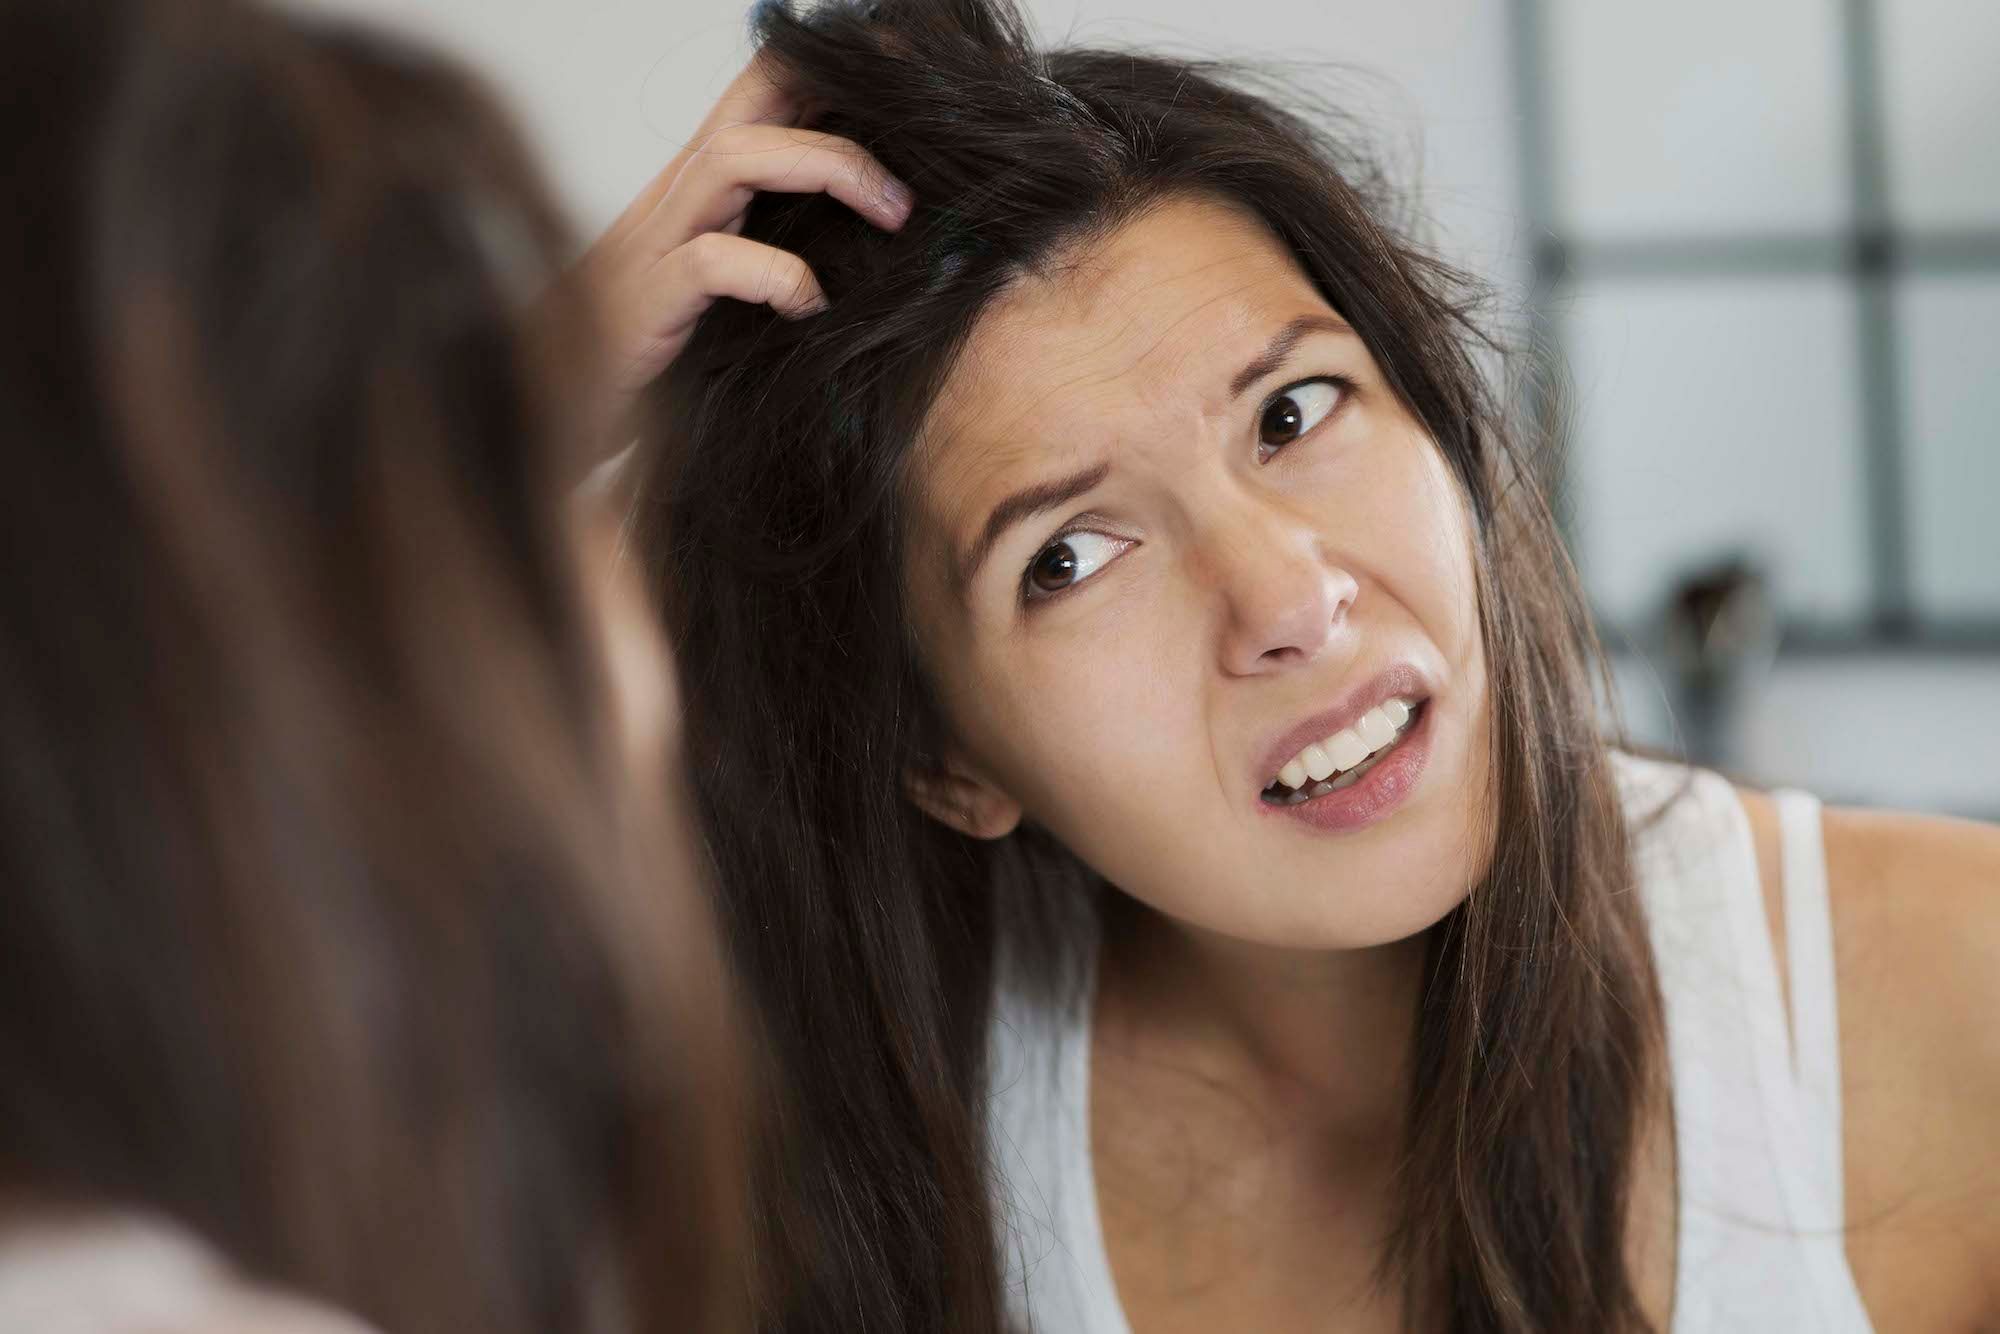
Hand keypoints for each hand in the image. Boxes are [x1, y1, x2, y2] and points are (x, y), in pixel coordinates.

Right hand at [573, 54, 911, 459]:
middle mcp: (675, 200)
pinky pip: (709, 262)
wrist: (554, 421)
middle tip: (916, 137)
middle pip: (750, 100)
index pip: (764, 95)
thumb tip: (883, 235)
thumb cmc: (650, 356)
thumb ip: (778, 250)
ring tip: (892, 212)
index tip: (908, 74)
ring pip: (732, 157)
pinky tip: (810, 304)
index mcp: (700, 191)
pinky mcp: (641, 306)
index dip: (831, 71)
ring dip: (825, 167)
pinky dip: (773, 273)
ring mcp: (653, 246)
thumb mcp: (727, 293)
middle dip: (837, 95)